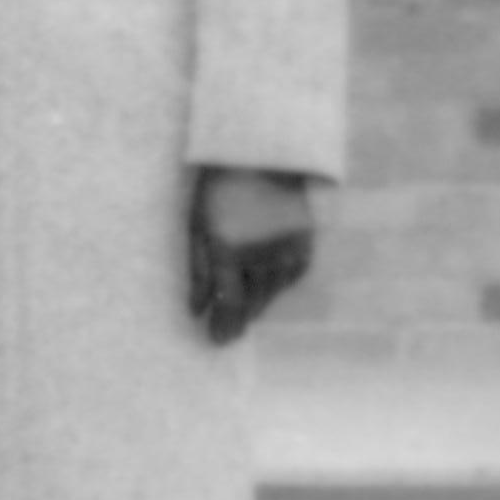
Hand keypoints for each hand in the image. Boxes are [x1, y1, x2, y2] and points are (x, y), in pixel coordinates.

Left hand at [187, 166, 313, 344]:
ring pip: (270, 296)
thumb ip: (198, 271)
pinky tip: (263, 279)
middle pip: (251, 306)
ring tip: (243, 305)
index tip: (216, 341)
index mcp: (229, 252)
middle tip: (227, 331)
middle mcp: (261, 258)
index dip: (223, 327)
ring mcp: (286, 256)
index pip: (229, 305)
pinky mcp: (303, 252)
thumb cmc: (221, 190)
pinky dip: (274, 286)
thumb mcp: (197, 225)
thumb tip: (196, 310)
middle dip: (237, 319)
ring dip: (256, 304)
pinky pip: (287, 282)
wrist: (266, 159)